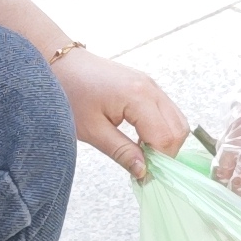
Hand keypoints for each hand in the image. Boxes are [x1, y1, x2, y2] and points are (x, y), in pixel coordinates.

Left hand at [53, 46, 182, 178]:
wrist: (62, 64)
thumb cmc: (71, 93)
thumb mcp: (92, 130)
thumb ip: (121, 151)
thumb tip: (143, 172)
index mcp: (138, 97)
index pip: (165, 137)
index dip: (159, 161)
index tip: (143, 176)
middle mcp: (151, 88)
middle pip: (178, 130)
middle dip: (166, 153)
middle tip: (144, 166)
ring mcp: (152, 85)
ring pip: (177, 121)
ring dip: (165, 142)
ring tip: (142, 153)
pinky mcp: (148, 86)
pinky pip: (167, 113)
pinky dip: (161, 130)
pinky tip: (141, 139)